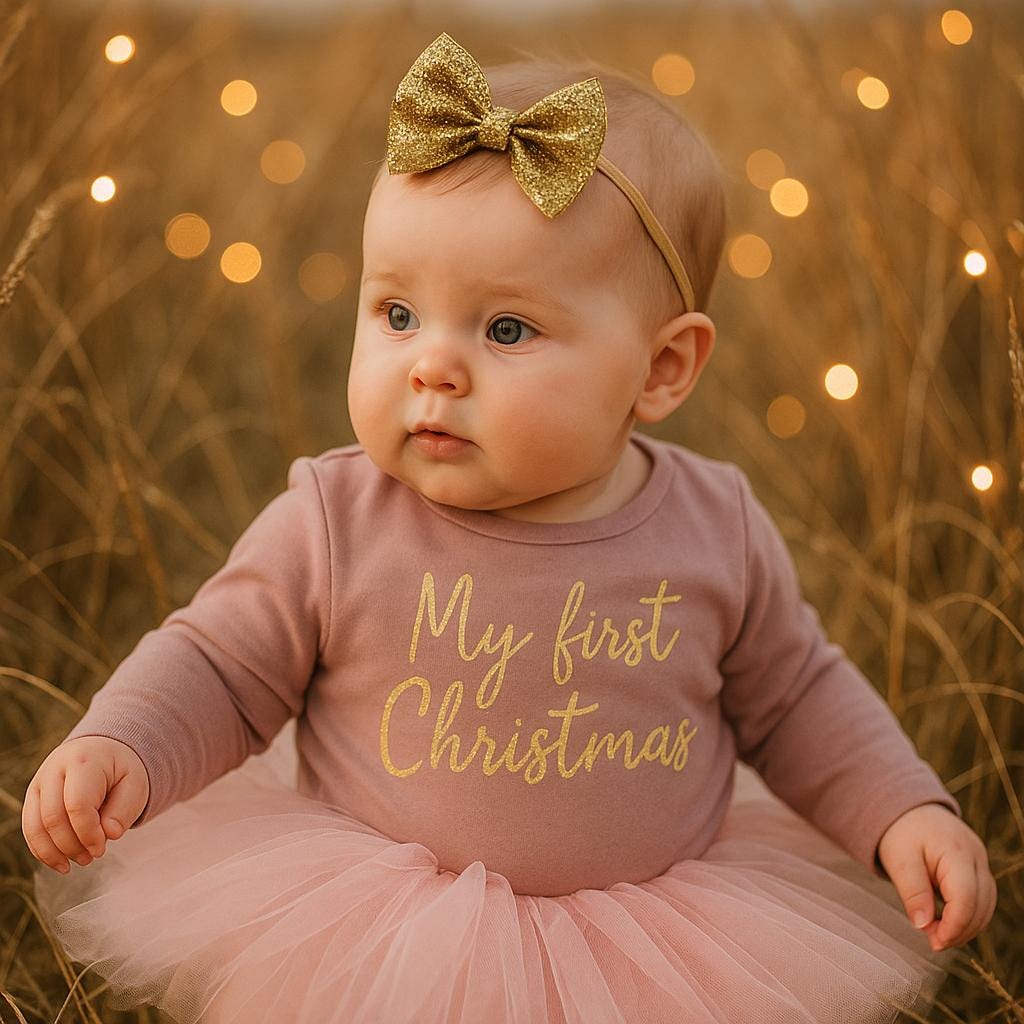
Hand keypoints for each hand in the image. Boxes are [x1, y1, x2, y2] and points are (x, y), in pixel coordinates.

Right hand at [22, 736, 149, 873]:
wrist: (103, 751)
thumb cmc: (120, 770)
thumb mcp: (135, 785)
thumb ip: (124, 811)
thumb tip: (109, 835)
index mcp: (84, 761)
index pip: (78, 804)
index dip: (88, 833)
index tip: (101, 849)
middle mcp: (55, 769)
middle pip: (53, 817)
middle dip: (72, 845)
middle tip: (92, 857)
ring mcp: (39, 782)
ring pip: (35, 826)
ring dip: (55, 852)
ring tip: (80, 861)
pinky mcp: (32, 796)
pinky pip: (29, 828)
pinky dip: (42, 850)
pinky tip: (60, 862)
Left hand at [877, 802, 996, 951]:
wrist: (906, 808)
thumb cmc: (900, 831)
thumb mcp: (898, 860)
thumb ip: (912, 892)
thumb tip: (922, 926)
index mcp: (957, 851)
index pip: (966, 898)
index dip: (954, 926)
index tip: (934, 941)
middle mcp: (976, 856)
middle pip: (981, 906)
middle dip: (960, 930)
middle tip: (932, 940)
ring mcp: (980, 861)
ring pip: (986, 906)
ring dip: (965, 926)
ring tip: (936, 933)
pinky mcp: (977, 868)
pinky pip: (981, 899)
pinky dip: (966, 914)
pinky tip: (945, 921)